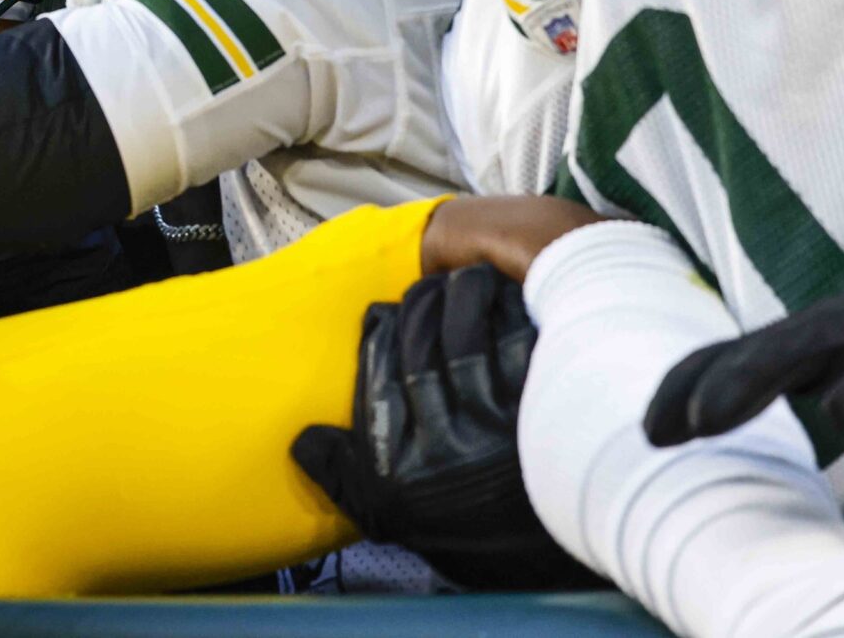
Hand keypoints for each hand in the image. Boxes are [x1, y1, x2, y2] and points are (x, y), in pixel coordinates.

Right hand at [291, 266, 599, 589]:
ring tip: (466, 282)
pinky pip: (519, 349)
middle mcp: (442, 448)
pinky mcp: (541, 417)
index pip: (377, 374)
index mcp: (398, 465)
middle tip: (427, 285)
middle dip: (420, 307)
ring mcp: (494, 431)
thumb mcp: (385, 511)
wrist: (534, 561)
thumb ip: (341, 473)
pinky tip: (508, 302)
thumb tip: (302, 439)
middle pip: (419, 351)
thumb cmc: (457, 523)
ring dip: (463, 300)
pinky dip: (511, 317)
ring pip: (467, 342)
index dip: (381, 331)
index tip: (386, 312)